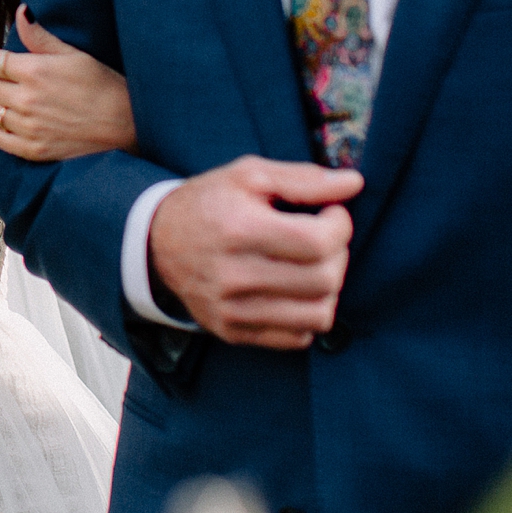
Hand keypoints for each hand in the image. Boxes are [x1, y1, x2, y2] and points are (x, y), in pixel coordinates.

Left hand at [0, 7, 135, 160]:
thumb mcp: (74, 54)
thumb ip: (40, 36)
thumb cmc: (103, 86)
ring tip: (16, 101)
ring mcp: (28, 127)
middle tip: (14, 81)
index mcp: (34, 71)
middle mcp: (26, 99)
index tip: (0, 60)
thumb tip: (21, 12)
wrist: (125, 125)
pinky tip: (8, 121)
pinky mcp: (33, 149)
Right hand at [148, 155, 363, 350]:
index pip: (319, 241)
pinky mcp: (232, 331)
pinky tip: (296, 289)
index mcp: (240, 228)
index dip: (341, 225)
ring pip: (318, 315)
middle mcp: (234, 275)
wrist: (156, 242)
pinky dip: (308, 314)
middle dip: (339, 254)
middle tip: (325, 238)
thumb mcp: (249, 174)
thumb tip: (355, 183)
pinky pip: (297, 338)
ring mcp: (232, 309)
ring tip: (314, 266)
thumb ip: (304, 178)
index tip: (332, 213)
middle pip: (324, 279)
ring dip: (329, 288)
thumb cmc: (209, 202)